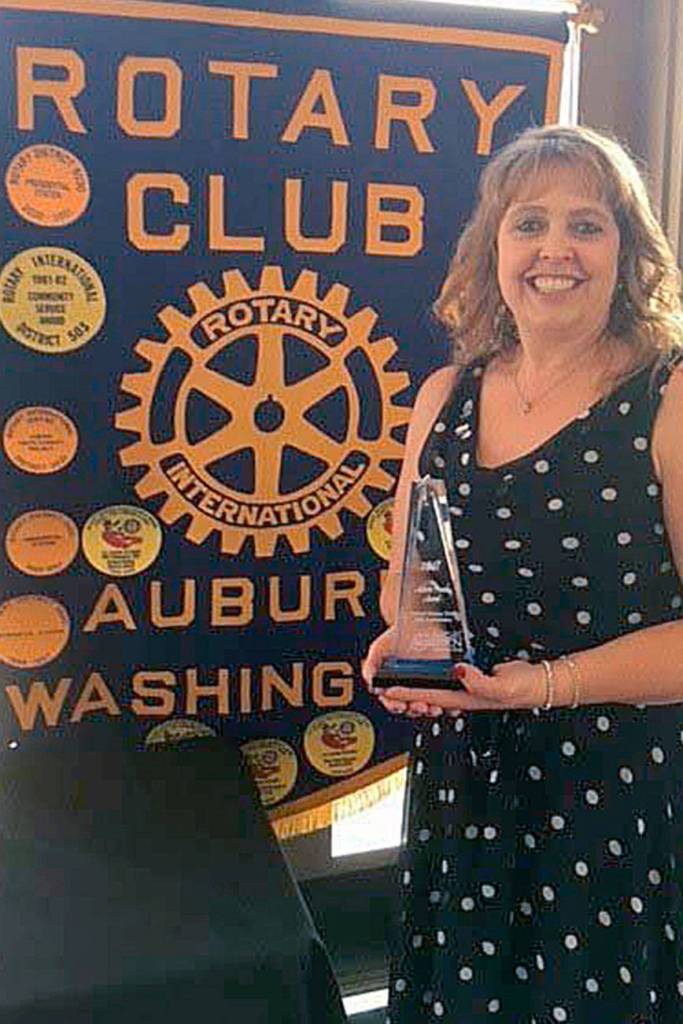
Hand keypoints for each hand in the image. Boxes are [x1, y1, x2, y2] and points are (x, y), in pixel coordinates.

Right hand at [361, 628, 447, 718]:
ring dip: (433, 711)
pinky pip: (450, 700)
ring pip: (431, 707)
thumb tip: (372, 685)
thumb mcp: (379, 650)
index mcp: (395, 687)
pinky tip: (452, 706)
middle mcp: (412, 690)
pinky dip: (451, 706)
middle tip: (421, 707)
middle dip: (416, 710)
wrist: (417, 622)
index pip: (393, 703)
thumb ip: (371, 667)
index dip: (396, 706)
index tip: (400, 705)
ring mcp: (429, 688)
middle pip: (413, 708)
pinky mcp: (445, 683)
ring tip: (435, 708)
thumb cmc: (396, 637)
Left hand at [378, 659, 546, 716]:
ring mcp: (467, 686)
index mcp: (465, 699)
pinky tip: (424, 667)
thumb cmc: (522, 688)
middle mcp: (462, 694)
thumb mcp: (503, 687)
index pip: (430, 695)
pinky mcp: (473, 675)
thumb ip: (480, 682)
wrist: (540, 683)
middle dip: (405, 692)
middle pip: (427, 694)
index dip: (408, 692)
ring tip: (395, 678)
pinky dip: (432, 673)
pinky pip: (447, 676)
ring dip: (416, 684)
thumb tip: (457, 671)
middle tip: (381, 684)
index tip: (388, 687)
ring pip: (435, 687)